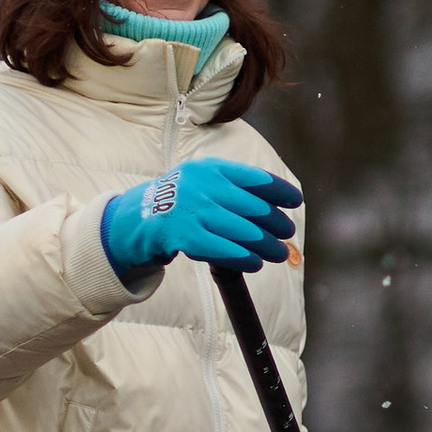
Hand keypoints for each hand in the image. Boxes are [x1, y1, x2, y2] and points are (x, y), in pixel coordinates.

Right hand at [101, 158, 301, 280]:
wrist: (137, 219)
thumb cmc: (179, 203)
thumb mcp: (201, 181)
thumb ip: (232, 186)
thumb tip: (276, 205)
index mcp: (211, 168)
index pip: (256, 178)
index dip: (280, 191)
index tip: (295, 202)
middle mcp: (203, 185)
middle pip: (254, 208)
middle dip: (276, 223)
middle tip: (286, 234)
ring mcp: (193, 210)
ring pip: (244, 231)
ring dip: (267, 245)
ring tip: (279, 253)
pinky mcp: (184, 236)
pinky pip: (225, 250)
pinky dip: (245, 258)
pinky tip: (256, 263)